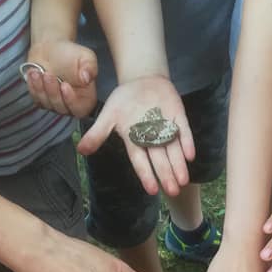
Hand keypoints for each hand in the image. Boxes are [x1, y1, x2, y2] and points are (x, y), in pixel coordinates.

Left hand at [24, 40, 97, 117]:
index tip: (64, 85)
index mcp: (85, 99)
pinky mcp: (41, 100)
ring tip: (38, 72)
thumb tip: (87, 78)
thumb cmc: (71, 54)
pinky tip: (33, 74)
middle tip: (48, 74)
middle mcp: (70, 105)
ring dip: (41, 88)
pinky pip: (36, 99)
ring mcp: (55, 104)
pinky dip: (33, 87)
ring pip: (47, 104)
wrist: (52, 48)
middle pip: (61, 107)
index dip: (71, 101)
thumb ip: (90, 67)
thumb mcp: (86, 57)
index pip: (79, 109)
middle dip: (53, 91)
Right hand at [78, 75, 194, 196]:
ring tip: (184, 181)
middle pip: (160, 160)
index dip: (147, 175)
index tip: (153, 190)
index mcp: (136, 141)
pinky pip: (184, 132)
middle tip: (174, 192)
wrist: (143, 79)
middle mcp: (152, 139)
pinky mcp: (179, 119)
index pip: (141, 161)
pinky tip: (190, 155)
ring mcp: (167, 129)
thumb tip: (81, 150)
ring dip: (179, 165)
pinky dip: (187, 142)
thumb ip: (97, 133)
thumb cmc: (124, 100)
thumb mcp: (109, 115)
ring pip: (173, 151)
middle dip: (166, 175)